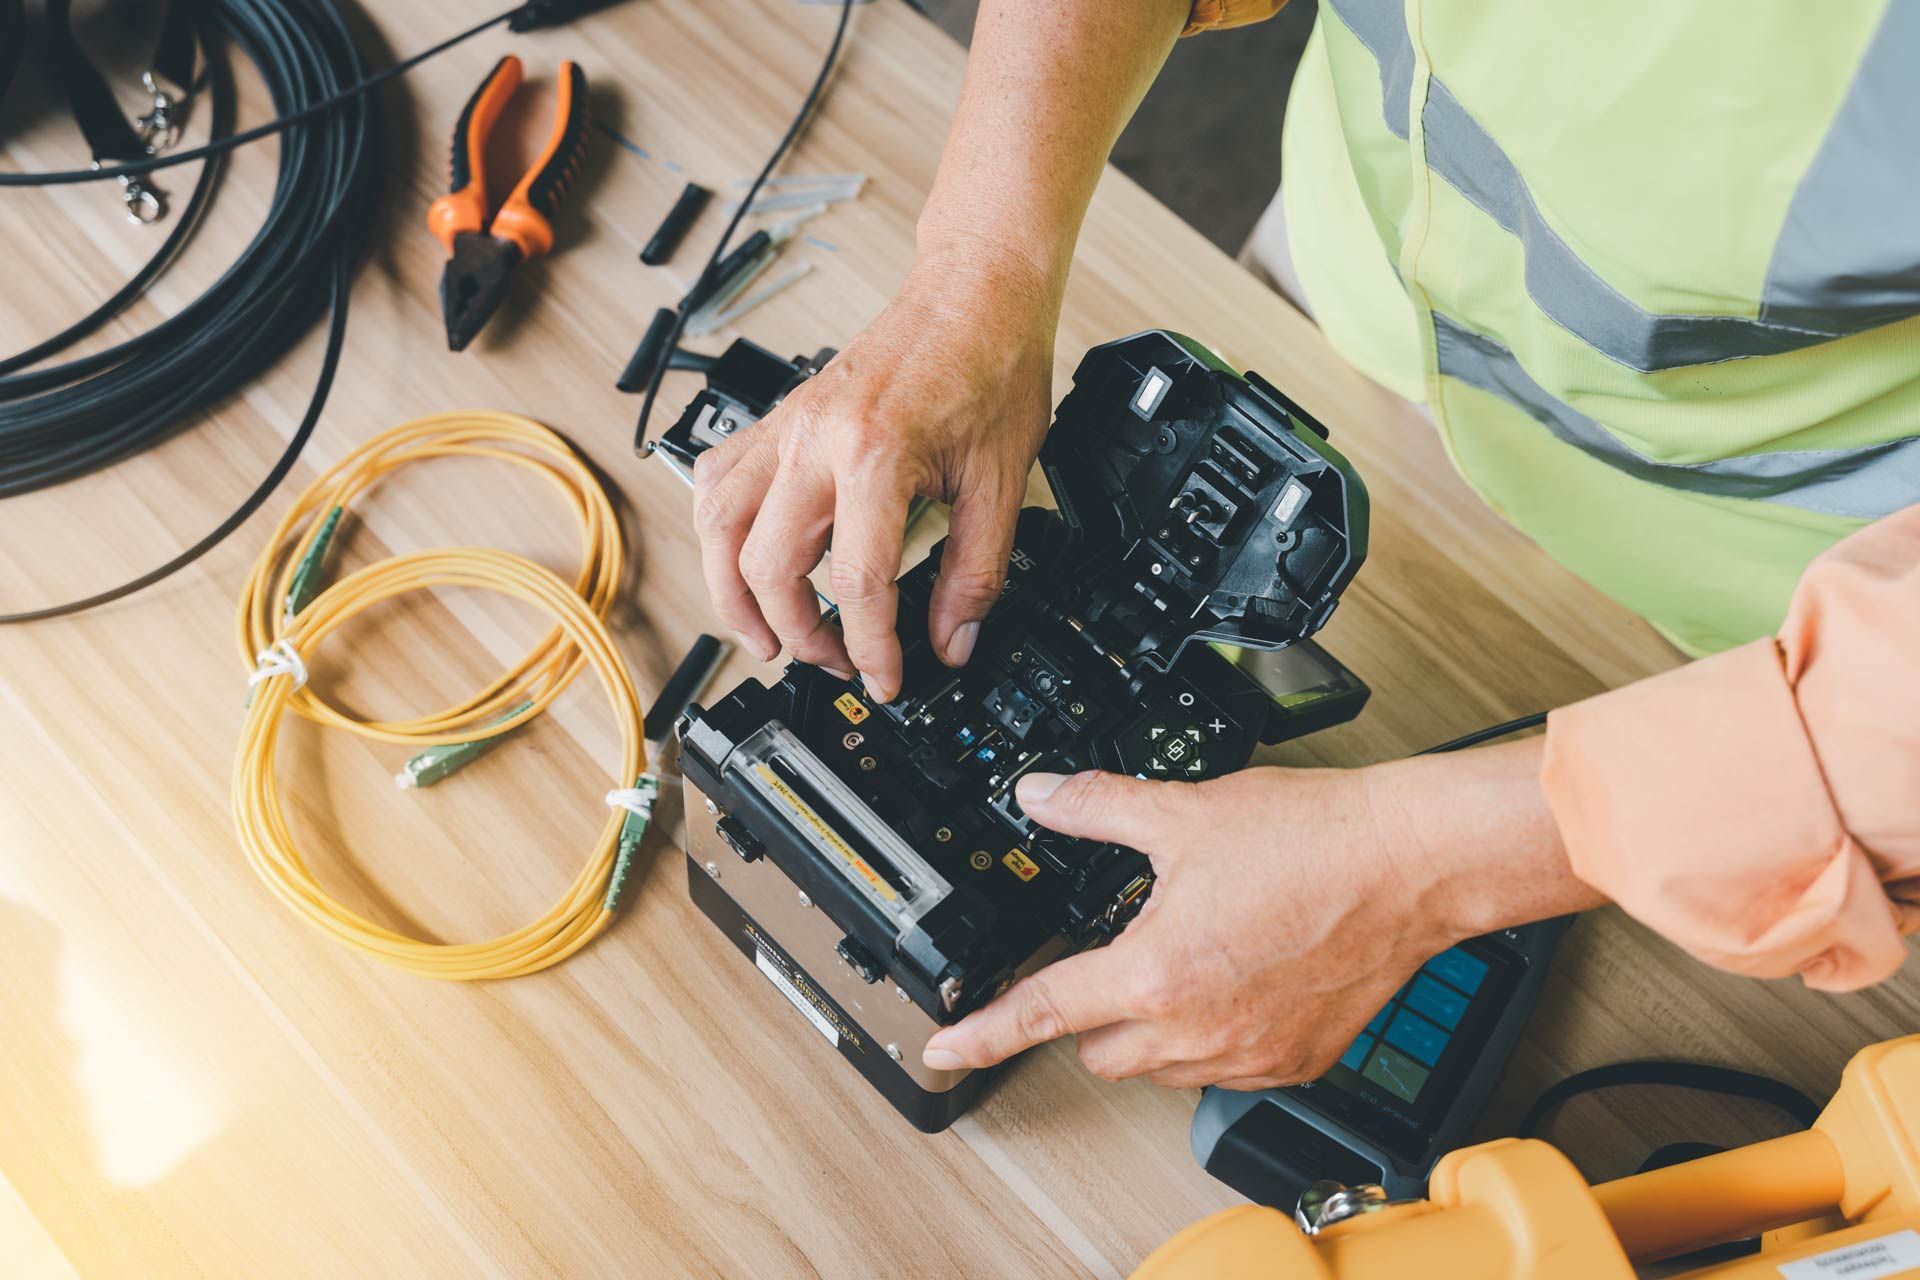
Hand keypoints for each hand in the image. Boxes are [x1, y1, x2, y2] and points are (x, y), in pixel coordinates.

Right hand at [692, 251, 1057, 701]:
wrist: (975, 291)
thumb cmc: (991, 364)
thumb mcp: (1002, 481)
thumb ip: (976, 572)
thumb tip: (953, 642)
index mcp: (876, 452)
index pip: (856, 582)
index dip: (870, 648)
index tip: (886, 679)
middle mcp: (816, 437)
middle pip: (766, 563)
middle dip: (795, 633)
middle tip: (834, 661)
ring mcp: (788, 424)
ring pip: (718, 524)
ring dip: (731, 593)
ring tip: (764, 637)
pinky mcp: (779, 416)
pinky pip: (717, 478)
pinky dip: (719, 530)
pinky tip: (742, 560)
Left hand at [921, 739, 1598, 1088]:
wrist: (1411, 862)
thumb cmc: (1314, 838)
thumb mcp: (1182, 811)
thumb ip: (1095, 806)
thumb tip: (1040, 796)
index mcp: (1155, 973)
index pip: (1041, 1013)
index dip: (982, 1033)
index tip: (945, 1050)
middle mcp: (1196, 1030)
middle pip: (1097, 1049)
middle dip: (1085, 1012)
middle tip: (1108, 956)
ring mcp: (1248, 1055)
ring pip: (1159, 1066)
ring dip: (1147, 1027)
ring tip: (1182, 957)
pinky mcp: (1293, 1063)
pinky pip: (1222, 1068)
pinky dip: (1208, 1036)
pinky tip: (1232, 979)